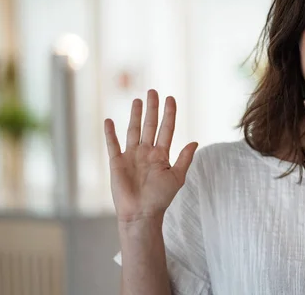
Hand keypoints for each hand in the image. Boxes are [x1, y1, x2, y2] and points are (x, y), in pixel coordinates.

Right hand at [104, 89, 198, 222]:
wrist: (141, 213)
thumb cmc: (160, 198)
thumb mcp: (177, 177)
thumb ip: (184, 159)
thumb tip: (195, 142)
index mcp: (162, 154)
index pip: (166, 128)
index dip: (169, 114)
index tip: (171, 98)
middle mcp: (147, 152)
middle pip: (150, 125)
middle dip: (152, 108)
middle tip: (153, 91)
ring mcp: (132, 156)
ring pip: (133, 130)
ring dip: (135, 115)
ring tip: (137, 100)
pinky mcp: (117, 162)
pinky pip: (113, 144)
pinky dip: (110, 133)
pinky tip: (109, 120)